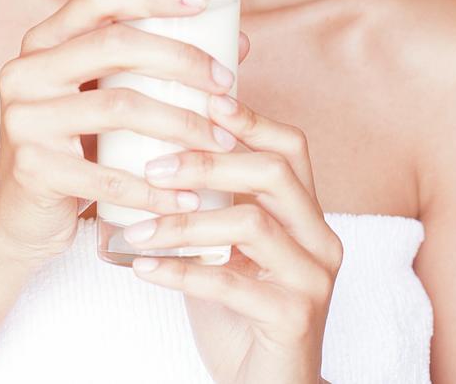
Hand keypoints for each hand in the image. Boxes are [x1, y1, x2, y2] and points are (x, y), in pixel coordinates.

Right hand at [0, 0, 242, 267]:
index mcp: (43, 42)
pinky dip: (156, 190)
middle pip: (114, 46)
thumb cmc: (76, 149)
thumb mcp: (105, 97)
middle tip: (226, 84)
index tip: (201, 0)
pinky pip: (108, 178)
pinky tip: (190, 198)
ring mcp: (24, 120)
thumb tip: (239, 44)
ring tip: (222, 141)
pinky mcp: (32, 170)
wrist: (19, 221)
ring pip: (119, 108)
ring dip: (182, 124)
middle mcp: (26, 72)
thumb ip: (157, 67)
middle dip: (182, 60)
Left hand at [123, 95, 342, 383]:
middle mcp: (319, 237)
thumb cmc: (238, 305)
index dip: (250, 119)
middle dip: (209, 162)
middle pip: (273, 173)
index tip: (206, 100)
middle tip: (154, 166)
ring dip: (186, 221)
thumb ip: (209, 201)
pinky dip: (181, 271)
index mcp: (306, 211)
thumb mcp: (225, 244)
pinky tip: (142, 268)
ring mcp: (313, 278)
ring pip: (252, 224)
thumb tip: (147, 152)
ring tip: (136, 227)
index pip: (290, 146)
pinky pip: (233, 285)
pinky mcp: (294, 318)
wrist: (265, 383)